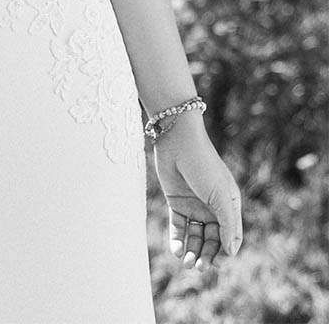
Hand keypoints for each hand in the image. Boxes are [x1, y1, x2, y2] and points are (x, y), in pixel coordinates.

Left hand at [152, 116, 242, 271]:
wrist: (177, 140)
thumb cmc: (203, 165)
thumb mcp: (220, 195)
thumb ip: (227, 224)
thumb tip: (232, 252)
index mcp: (229, 205)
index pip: (230, 237)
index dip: (225, 252)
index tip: (217, 263)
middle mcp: (212, 207)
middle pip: (212, 240)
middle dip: (207, 255)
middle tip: (198, 267)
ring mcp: (194, 205)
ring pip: (195, 236)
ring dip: (192, 251)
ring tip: (187, 262)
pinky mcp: (176, 202)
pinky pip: (178, 226)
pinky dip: (177, 240)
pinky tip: (176, 250)